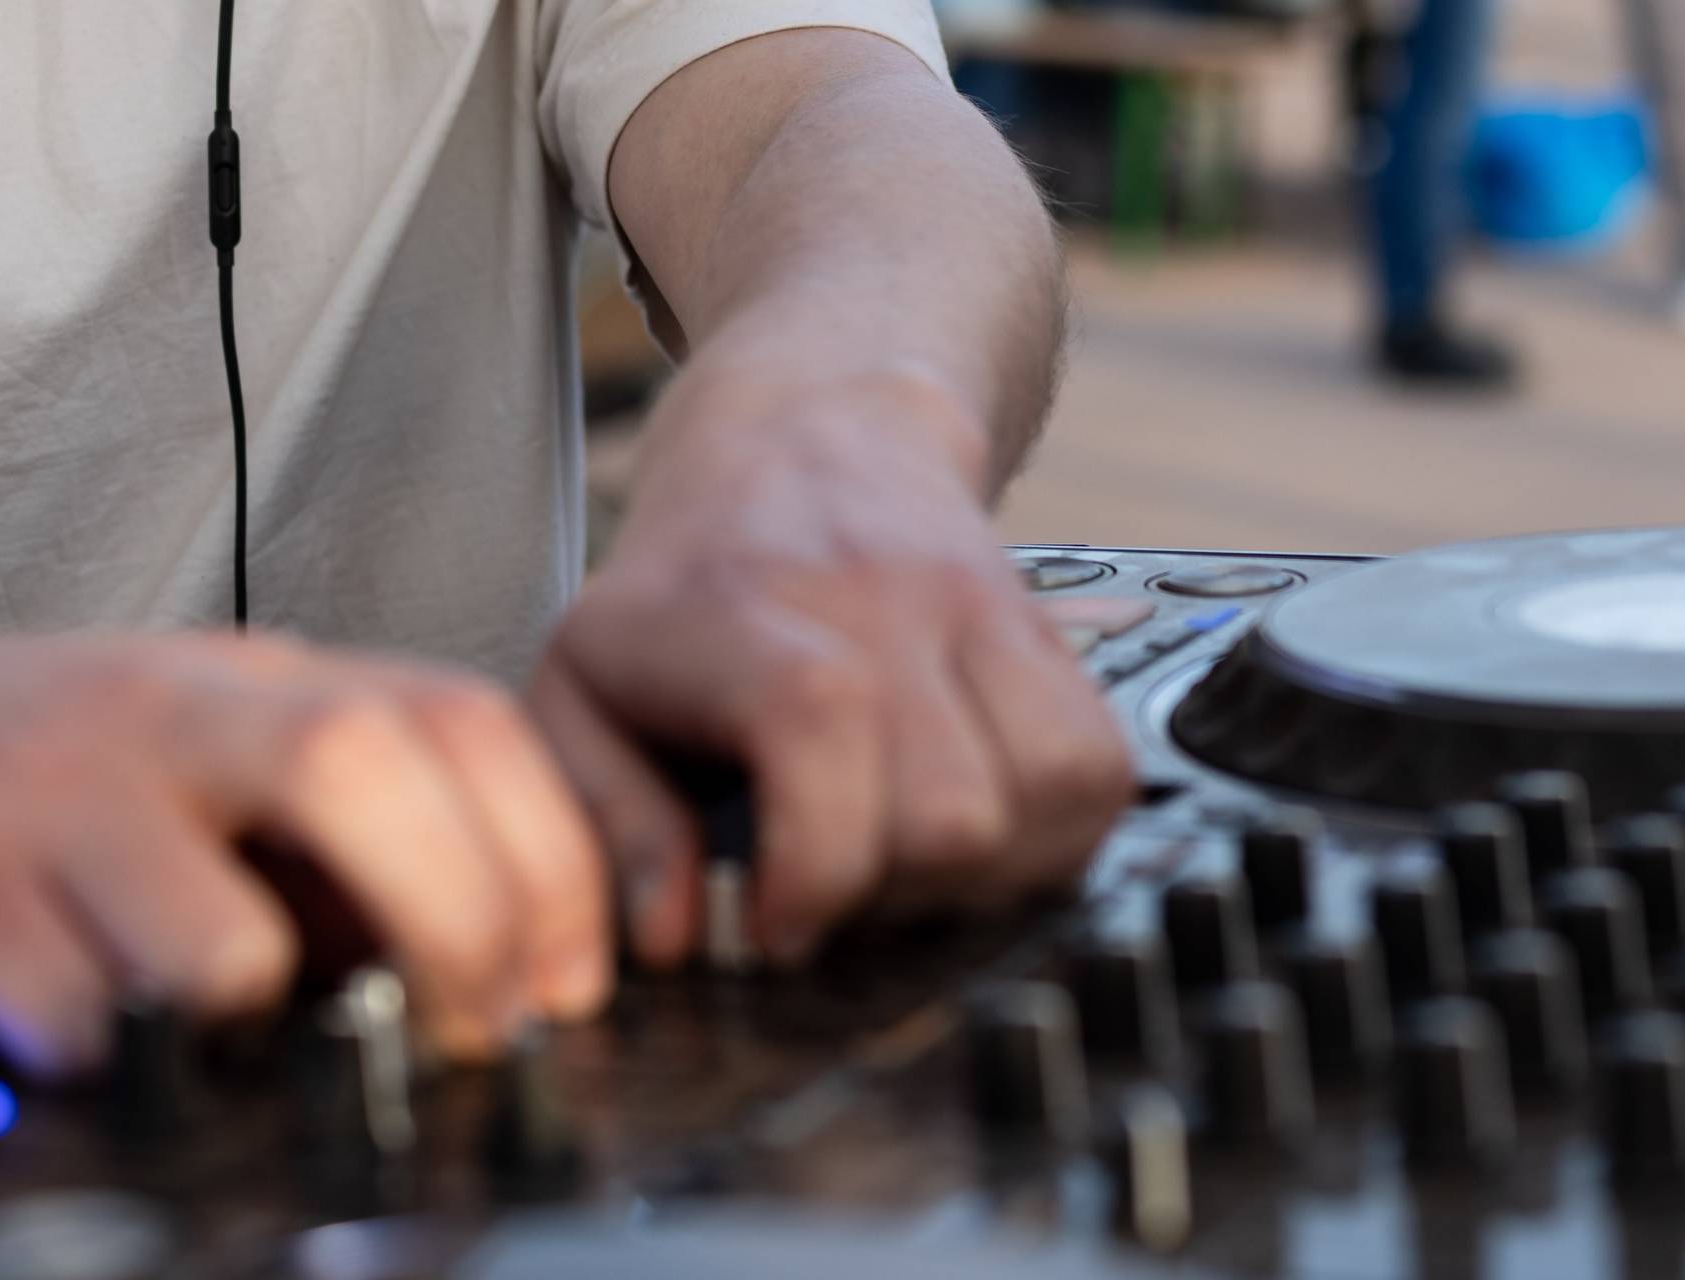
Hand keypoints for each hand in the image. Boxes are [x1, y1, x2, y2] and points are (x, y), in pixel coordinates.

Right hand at [0, 630, 607, 1073]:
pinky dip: (111, 1066)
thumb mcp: (219, 772)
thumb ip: (352, 841)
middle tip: (473, 1036)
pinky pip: (74, 1020)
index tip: (573, 982)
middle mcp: (171, 711)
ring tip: (236, 1039)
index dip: (552, 856)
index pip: (462, 718)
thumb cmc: (45, 783)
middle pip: (365, 770)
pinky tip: (94, 1048)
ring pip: (221, 934)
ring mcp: (54, 793)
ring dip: (264, 1024)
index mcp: (264, 681)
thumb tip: (507, 970)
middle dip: (462, 922)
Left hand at [529, 372, 1130, 967]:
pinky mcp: (1052, 635)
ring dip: (990, 872)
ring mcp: (983, 614)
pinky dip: (1059, 832)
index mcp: (751, 620)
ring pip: (1051, 790)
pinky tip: (984, 838)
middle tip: (845, 894)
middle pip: (953, 809)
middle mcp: (885, 605)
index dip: (812, 868)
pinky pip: (1104, 764)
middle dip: (899, 897)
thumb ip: (607, 825)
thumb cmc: (688, 592)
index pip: (822, 728)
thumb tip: (671, 938)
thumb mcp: (581, 690)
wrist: (811, 442)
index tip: (778, 927)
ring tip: (916, 869)